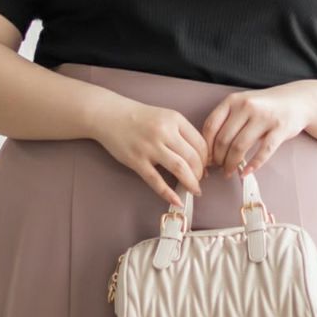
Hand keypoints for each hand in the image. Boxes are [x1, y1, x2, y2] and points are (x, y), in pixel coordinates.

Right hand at [94, 96, 208, 207]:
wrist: (109, 115)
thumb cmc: (140, 118)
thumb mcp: (165, 117)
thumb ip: (182, 133)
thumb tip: (199, 159)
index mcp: (175, 119)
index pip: (200, 143)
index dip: (206, 159)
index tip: (206, 168)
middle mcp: (164, 132)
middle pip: (193, 158)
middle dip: (200, 173)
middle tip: (200, 181)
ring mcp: (149, 147)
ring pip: (179, 169)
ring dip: (191, 183)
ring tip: (194, 190)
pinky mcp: (136, 161)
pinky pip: (156, 181)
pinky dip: (168, 193)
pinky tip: (177, 201)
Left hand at [201, 82, 315, 176]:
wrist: (297, 100)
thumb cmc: (265, 107)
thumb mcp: (242, 105)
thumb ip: (226, 121)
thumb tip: (210, 150)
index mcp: (233, 100)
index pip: (211, 126)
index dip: (206, 147)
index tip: (207, 158)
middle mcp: (247, 106)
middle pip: (223, 139)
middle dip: (218, 159)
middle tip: (219, 167)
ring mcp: (264, 117)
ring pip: (240, 146)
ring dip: (231, 164)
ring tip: (229, 171)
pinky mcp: (280, 128)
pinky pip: (264, 151)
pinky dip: (253, 165)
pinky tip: (247, 172)